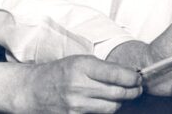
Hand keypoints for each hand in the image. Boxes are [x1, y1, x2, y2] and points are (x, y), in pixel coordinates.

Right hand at [21, 55, 142, 112]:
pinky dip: (107, 109)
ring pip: (113, 107)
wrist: (33, 90)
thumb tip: (129, 74)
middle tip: (137, 87)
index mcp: (81, 66)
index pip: (117, 74)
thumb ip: (102, 68)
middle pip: (119, 93)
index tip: (139, 77)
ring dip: (121, 101)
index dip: (133, 78)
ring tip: (123, 94)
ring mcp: (77, 105)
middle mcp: (79, 86)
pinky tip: (107, 103)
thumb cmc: (58, 72)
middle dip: (133, 90)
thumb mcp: (78, 61)